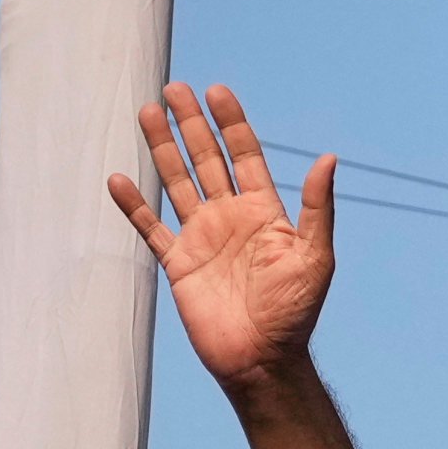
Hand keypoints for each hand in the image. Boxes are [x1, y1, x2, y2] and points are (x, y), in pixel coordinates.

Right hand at [111, 83, 337, 389]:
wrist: (261, 361)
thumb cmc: (295, 314)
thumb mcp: (314, 257)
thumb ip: (317, 208)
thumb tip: (329, 159)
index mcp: (263, 211)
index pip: (244, 155)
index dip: (231, 123)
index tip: (217, 92)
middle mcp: (230, 217)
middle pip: (206, 159)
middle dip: (191, 124)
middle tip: (176, 88)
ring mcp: (202, 239)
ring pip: (177, 182)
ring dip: (162, 149)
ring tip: (148, 111)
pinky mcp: (179, 264)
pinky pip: (151, 228)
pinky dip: (134, 205)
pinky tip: (119, 179)